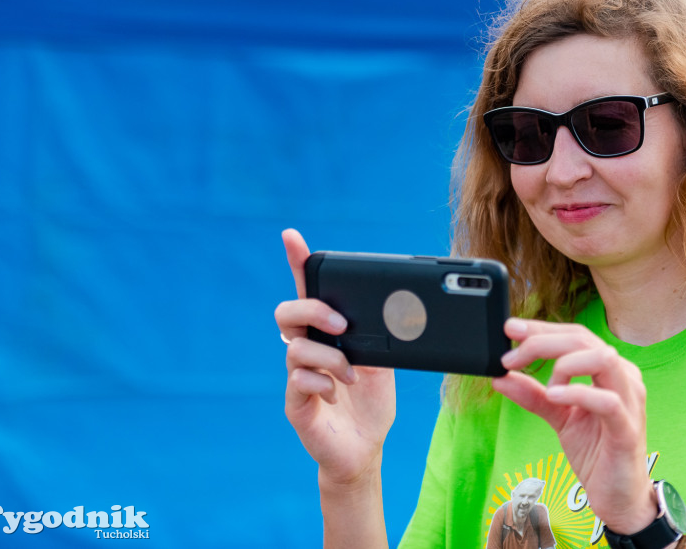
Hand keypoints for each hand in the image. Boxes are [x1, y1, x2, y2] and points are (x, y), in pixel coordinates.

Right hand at [275, 229, 395, 486]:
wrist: (367, 448)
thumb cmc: (371, 402)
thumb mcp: (385, 362)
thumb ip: (382, 335)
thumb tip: (398, 310)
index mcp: (326, 333)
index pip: (307, 291)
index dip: (297, 262)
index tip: (293, 237)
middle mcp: (307, 349)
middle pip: (287, 312)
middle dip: (313, 310)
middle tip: (342, 324)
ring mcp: (297, 375)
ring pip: (295, 346)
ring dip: (331, 357)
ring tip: (352, 375)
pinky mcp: (295, 402)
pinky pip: (297, 380)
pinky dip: (323, 383)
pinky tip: (338, 394)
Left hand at [492, 318, 657, 533]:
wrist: (618, 497)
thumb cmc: (596, 452)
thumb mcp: (558, 417)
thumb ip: (532, 395)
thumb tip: (500, 376)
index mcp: (608, 370)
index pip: (575, 335)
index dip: (541, 329)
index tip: (509, 329)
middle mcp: (623, 378)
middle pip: (584, 339)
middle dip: (542, 341)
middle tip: (510, 356)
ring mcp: (630, 402)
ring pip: (602, 359)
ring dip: (564, 364)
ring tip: (545, 387)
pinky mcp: (628, 429)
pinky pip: (607, 401)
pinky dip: (577, 392)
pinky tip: (554, 396)